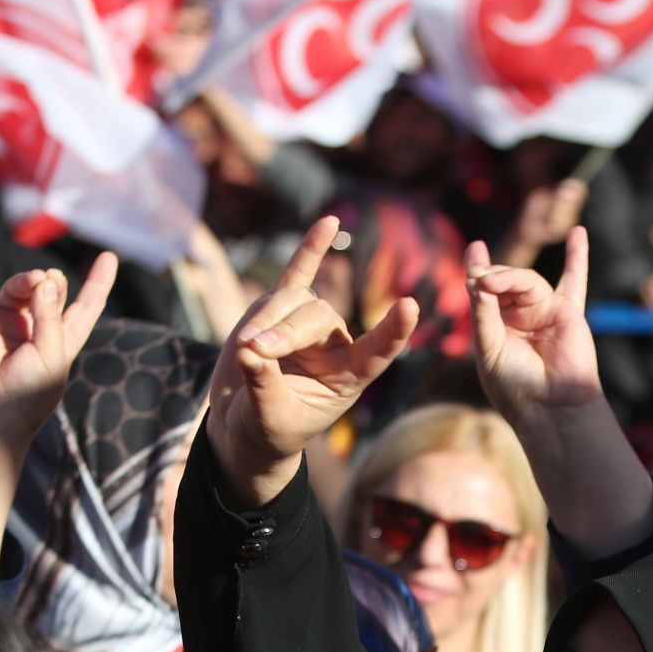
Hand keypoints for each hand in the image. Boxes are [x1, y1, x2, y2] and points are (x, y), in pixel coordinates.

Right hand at [0, 250, 118, 438]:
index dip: (97, 282)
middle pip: (50, 291)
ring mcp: (5, 324)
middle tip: (49, 280)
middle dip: (53, 281)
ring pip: (18, 288)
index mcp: (62, 340)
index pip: (85, 306)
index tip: (109, 257)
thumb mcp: (51, 356)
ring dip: (26, 280)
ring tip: (33, 280)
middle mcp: (34, 329)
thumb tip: (44, 278)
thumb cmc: (26, 392)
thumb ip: (49, 317)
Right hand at [207, 216, 417, 505]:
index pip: (379, 351)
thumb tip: (249, 349)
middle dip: (284, 335)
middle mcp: (336, 344)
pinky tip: (329, 222)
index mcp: (350, 376)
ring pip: (294, 302)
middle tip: (252, 352)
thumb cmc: (265, 429)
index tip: (410, 306)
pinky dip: (311, 249)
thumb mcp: (267, 418)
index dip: (394, 331)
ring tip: (244, 347)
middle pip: (317, 318)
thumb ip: (263, 385)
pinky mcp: (280, 309)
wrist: (242, 423)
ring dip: (267, 320)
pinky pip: (299, 273)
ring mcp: (309, 323)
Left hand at [466, 226, 601, 427]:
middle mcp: (519, 316)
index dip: (478, 269)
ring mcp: (544, 312)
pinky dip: (577, 256)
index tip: (474, 249)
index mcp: (495, 326)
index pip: (485, 290)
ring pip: (525, 280)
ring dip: (509, 276)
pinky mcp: (568, 312)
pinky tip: (578, 233)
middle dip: (490, 277)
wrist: (549, 408)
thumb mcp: (487, 347)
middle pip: (504, 282)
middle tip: (478, 280)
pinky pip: (575, 281)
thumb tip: (477, 278)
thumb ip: (483, 312)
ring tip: (492, 281)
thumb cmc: (515, 386)